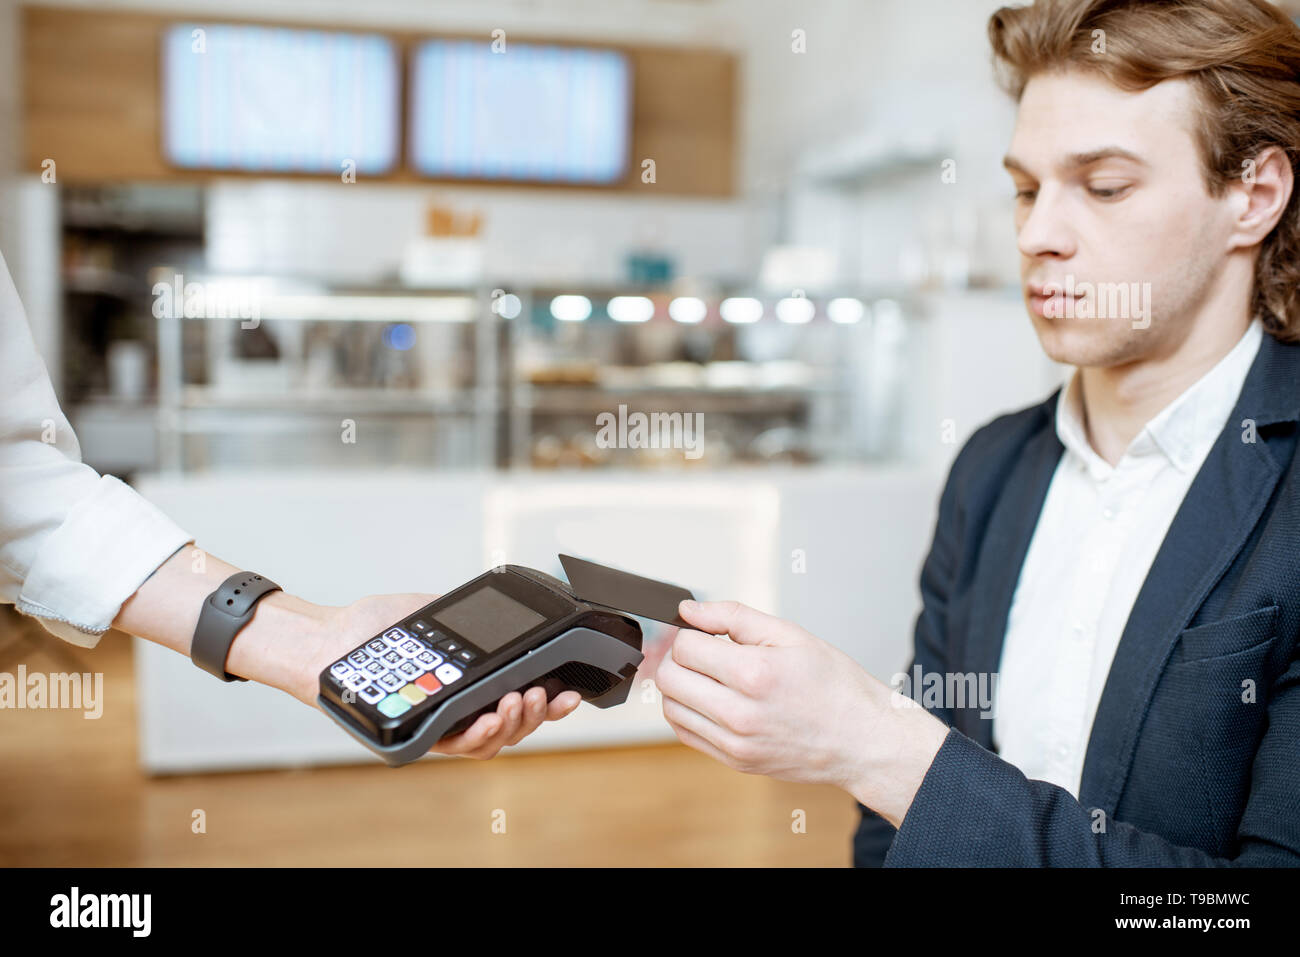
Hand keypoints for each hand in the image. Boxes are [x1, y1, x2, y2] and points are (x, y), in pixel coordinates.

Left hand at [290, 593, 582, 759]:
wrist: (329, 639)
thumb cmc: (377, 629)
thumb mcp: (435, 615)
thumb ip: (470, 621)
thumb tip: (510, 609)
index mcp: (470, 686)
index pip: (517, 701)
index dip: (549, 703)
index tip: (571, 692)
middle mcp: (458, 713)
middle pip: (512, 729)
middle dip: (537, 715)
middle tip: (545, 694)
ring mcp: (438, 729)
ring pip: (490, 744)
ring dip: (513, 725)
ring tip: (520, 700)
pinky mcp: (415, 739)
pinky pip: (455, 747)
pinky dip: (478, 735)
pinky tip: (490, 716)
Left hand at [654, 599, 949, 826]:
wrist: (863, 740)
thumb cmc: (836, 687)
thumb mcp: (790, 634)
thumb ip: (732, 616)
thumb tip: (689, 609)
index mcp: (754, 674)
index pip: (685, 647)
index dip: (692, 633)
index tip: (707, 633)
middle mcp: (739, 714)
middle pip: (669, 679)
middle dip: (680, 658)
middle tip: (704, 652)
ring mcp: (735, 743)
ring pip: (671, 708)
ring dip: (681, 686)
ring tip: (710, 676)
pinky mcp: (735, 761)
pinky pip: (686, 734)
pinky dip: (689, 712)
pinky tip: (713, 700)